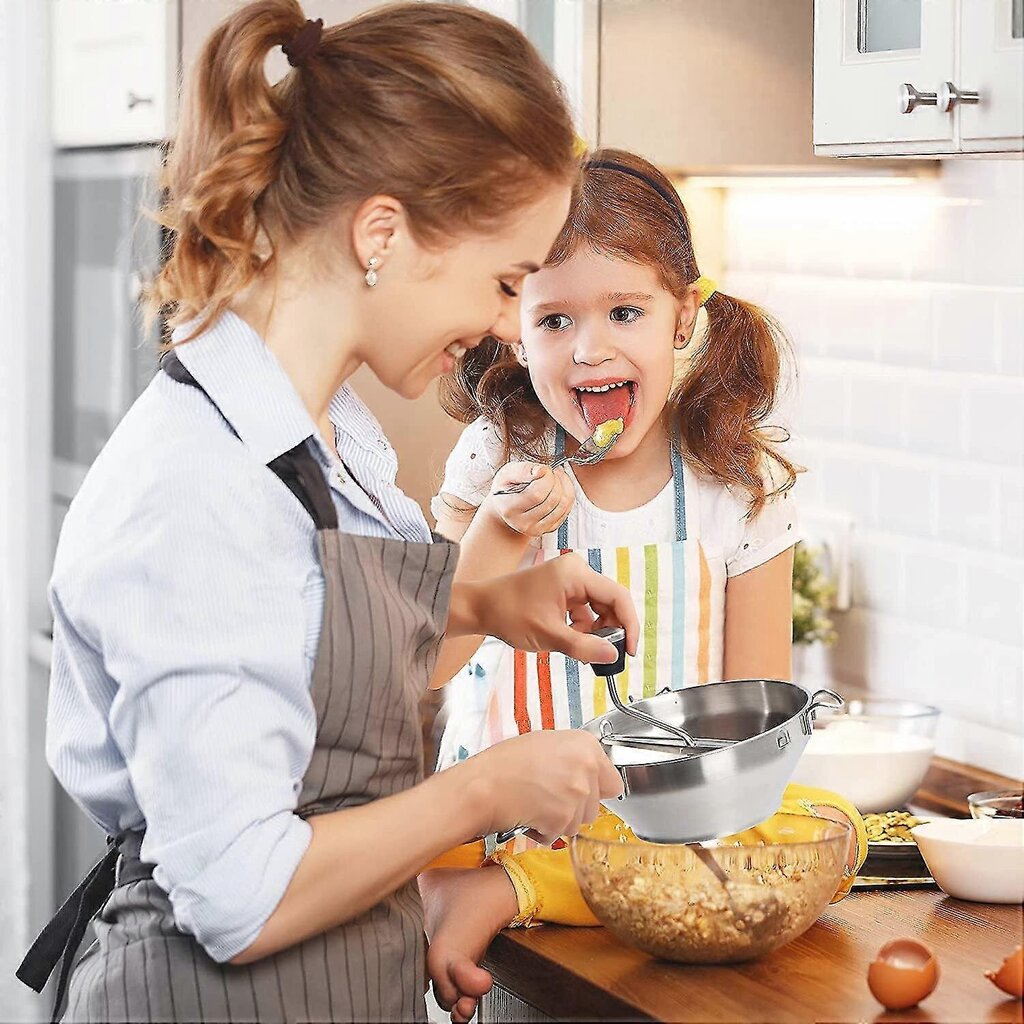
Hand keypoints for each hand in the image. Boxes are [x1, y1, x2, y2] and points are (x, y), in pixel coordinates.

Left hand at [452, 552, 638, 664]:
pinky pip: (584, 609)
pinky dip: (582, 626)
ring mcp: (569, 579)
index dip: (629, 625)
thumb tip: (613, 656)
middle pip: (610, 602)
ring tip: (579, 647)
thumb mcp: (550, 635)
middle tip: (604, 654)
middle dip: (610, 630)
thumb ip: (584, 647)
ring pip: (598, 608)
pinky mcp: (562, 589)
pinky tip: (570, 639)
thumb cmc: (508, 613)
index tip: (630, 649)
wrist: (481, 608)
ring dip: (594, 630)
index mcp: (576, 574)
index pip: (618, 596)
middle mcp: (576, 571)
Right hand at [459, 730, 623, 845]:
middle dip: (575, 806)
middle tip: (549, 795)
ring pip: (579, 822)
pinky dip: (545, 830)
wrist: (484, 784)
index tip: (581, 790)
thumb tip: (588, 770)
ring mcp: (577, 795)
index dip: (595, 789)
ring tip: (536, 803)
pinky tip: (530, 814)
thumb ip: (574, 756)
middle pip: (596, 805)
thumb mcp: (545, 743)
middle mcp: (586, 768)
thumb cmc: (505, 762)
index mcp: (585, 745)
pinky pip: (560, 834)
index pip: (613, 782)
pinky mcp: (563, 818)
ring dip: (561, 820)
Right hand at [486, 463, 573, 537]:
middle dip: (555, 480)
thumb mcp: (507, 474)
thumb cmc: (507, 489)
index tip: (543, 469)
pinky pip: (567, 509)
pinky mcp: (549, 529)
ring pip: (563, 504)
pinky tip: (558, 487)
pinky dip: (568, 494)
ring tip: (554, 478)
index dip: (546, 477)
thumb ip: (522, 470)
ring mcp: (537, 528)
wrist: (506, 507)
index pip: (537, 494)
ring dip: (564, 485)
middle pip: (553, 499)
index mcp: (510, 509)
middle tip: (548, 472)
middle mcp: (523, 523)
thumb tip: (540, 471)